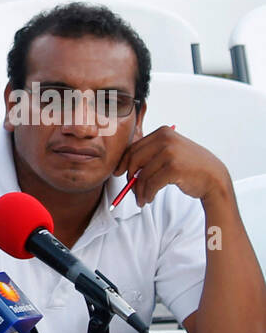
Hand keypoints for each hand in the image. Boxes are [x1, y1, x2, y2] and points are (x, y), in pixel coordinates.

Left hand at [113, 125, 231, 206]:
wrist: (214, 177)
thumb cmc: (190, 167)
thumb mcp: (170, 152)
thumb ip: (150, 154)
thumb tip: (123, 166)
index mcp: (163, 133)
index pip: (133, 148)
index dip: (123, 163)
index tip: (119, 173)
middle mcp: (166, 139)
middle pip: (133, 160)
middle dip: (129, 177)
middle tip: (131, 189)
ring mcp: (170, 153)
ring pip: (141, 175)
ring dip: (139, 190)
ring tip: (142, 198)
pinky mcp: (173, 168)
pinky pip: (150, 184)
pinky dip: (147, 194)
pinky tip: (148, 199)